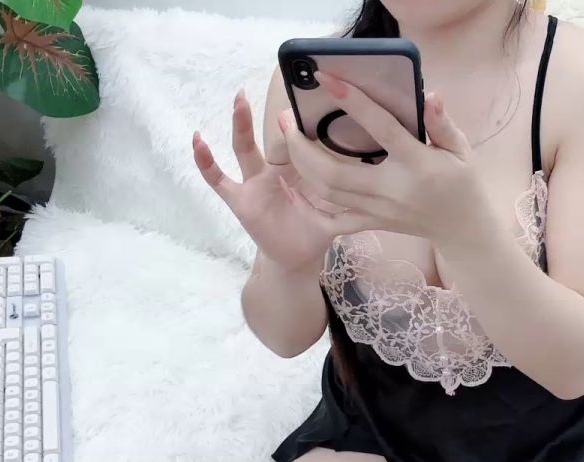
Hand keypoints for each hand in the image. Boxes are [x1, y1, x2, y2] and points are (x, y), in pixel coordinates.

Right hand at [192, 90, 362, 271]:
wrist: (298, 256)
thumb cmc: (316, 228)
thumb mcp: (338, 209)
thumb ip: (355, 194)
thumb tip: (385, 180)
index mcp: (300, 169)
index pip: (301, 141)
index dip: (305, 124)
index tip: (314, 97)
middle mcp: (276, 170)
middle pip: (273, 138)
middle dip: (277, 115)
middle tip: (281, 84)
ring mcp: (255, 183)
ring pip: (245, 149)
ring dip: (241, 125)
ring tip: (239, 100)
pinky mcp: (240, 200)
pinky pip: (219, 180)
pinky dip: (206, 161)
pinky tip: (198, 141)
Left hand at [279, 71, 496, 247]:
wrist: (462, 228)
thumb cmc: (462, 182)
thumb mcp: (461, 149)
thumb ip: (441, 123)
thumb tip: (429, 96)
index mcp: (416, 163)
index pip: (380, 129)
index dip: (352, 102)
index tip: (325, 78)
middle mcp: (391, 189)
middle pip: (335, 171)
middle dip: (304, 144)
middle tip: (287, 117)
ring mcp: (378, 210)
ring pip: (328, 192)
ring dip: (301, 166)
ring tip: (288, 140)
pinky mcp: (372, 222)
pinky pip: (334, 221)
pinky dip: (309, 209)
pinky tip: (292, 189)